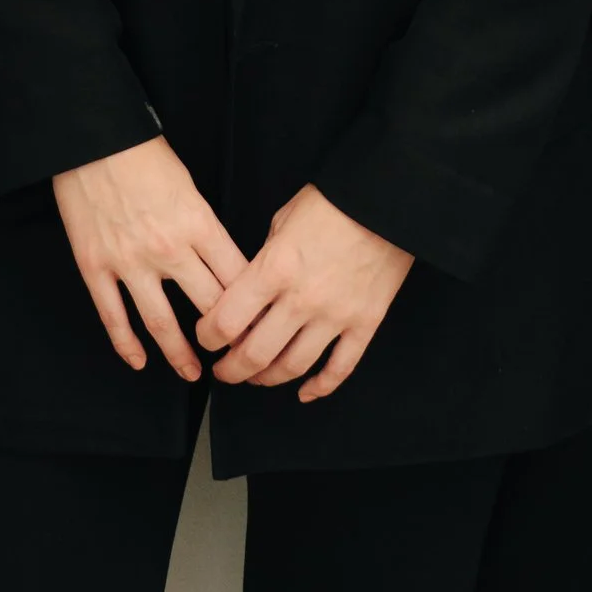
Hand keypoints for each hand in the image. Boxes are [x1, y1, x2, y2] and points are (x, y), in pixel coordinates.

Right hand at [52, 137, 247, 382]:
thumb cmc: (143, 154)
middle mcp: (168, 248)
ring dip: (180, 355)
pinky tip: (138, 361)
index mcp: (197, 222)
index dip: (253, 308)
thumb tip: (222, 263)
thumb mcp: (188, 184)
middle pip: (208, 306)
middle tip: (236, 358)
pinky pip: (113, 316)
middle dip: (227, 338)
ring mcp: (129, 261)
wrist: (92, 136)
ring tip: (192, 373)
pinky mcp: (95, 266)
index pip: (236, 278)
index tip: (261, 326)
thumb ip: (204, 225)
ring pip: (162, 323)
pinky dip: (126, 344)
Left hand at [197, 185, 412, 402]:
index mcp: (276, 268)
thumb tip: (251, 289)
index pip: (227, 320)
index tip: (205, 337)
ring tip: (257, 378)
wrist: (386, 199)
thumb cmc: (332, 202)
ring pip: (293, 367)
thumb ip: (264, 259)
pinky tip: (304, 392)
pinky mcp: (365, 323)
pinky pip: (340, 368)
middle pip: (255, 353)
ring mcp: (335, 315)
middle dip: (231, 369)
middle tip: (223, 371)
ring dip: (267, 379)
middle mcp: (302, 299)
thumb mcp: (283, 220)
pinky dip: (320, 387)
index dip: (208, 336)